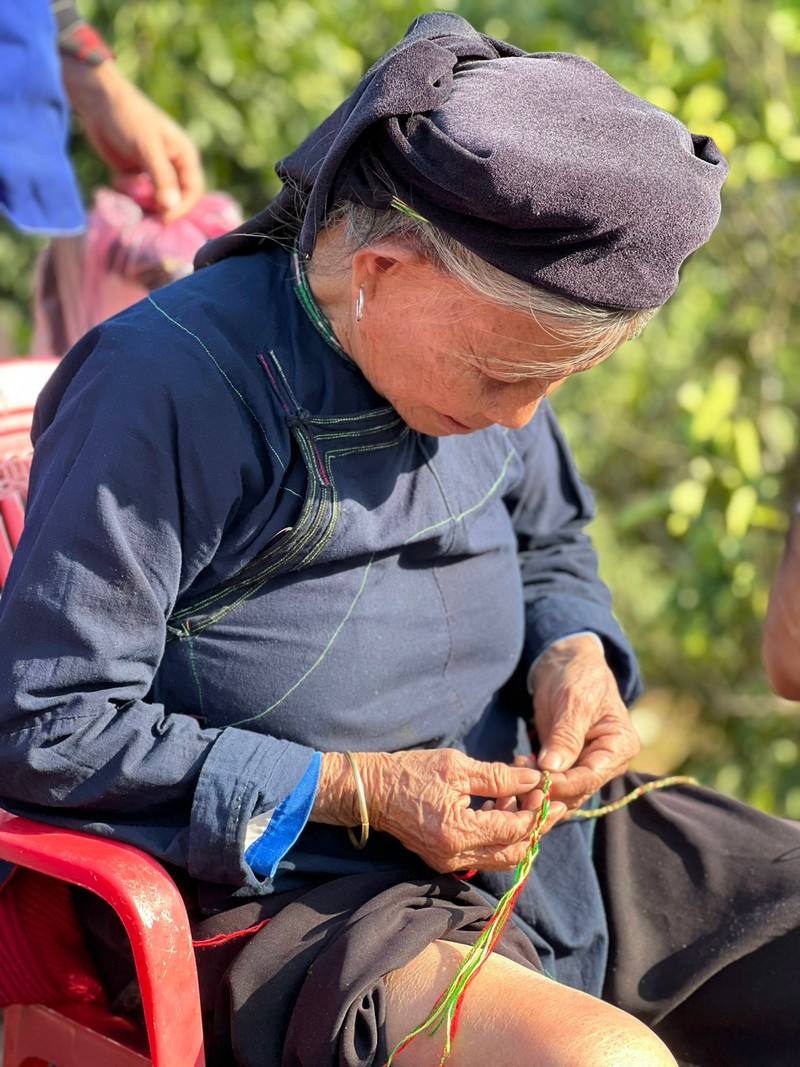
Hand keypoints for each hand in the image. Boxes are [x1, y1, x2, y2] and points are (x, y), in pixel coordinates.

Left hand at [62, 56, 203, 219]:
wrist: (98, 101)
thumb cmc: (129, 118)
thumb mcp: (148, 147)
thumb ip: (162, 178)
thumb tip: (171, 207)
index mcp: (184, 156)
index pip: (193, 191)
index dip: (182, 208)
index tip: (164, 219)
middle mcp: (172, 166)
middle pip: (174, 199)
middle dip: (159, 208)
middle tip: (142, 212)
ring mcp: (153, 171)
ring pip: (154, 200)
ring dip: (141, 202)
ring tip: (127, 190)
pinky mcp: (134, 174)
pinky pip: (136, 195)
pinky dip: (127, 194)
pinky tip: (117, 180)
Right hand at [313, 750, 565, 872]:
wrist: (370, 791)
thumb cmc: (410, 772)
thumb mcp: (457, 766)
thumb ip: (499, 777)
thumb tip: (535, 780)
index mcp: (458, 831)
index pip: (514, 829)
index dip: (539, 812)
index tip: (556, 795)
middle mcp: (455, 855)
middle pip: (513, 852)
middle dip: (535, 827)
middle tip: (549, 802)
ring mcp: (448, 862)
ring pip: (501, 858)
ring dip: (518, 833)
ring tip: (522, 799)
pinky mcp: (443, 860)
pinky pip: (483, 855)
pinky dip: (498, 836)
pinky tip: (499, 808)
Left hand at [527, 634, 639, 808]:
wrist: (566, 664)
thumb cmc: (578, 676)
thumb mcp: (574, 701)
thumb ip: (566, 736)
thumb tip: (552, 768)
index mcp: (620, 746)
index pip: (591, 777)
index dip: (563, 784)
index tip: (536, 781)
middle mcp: (608, 762)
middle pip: (577, 791)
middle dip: (548, 789)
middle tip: (518, 780)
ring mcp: (588, 765)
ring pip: (564, 793)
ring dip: (538, 788)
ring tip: (516, 769)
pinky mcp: (569, 765)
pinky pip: (554, 783)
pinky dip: (535, 781)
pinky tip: (518, 767)